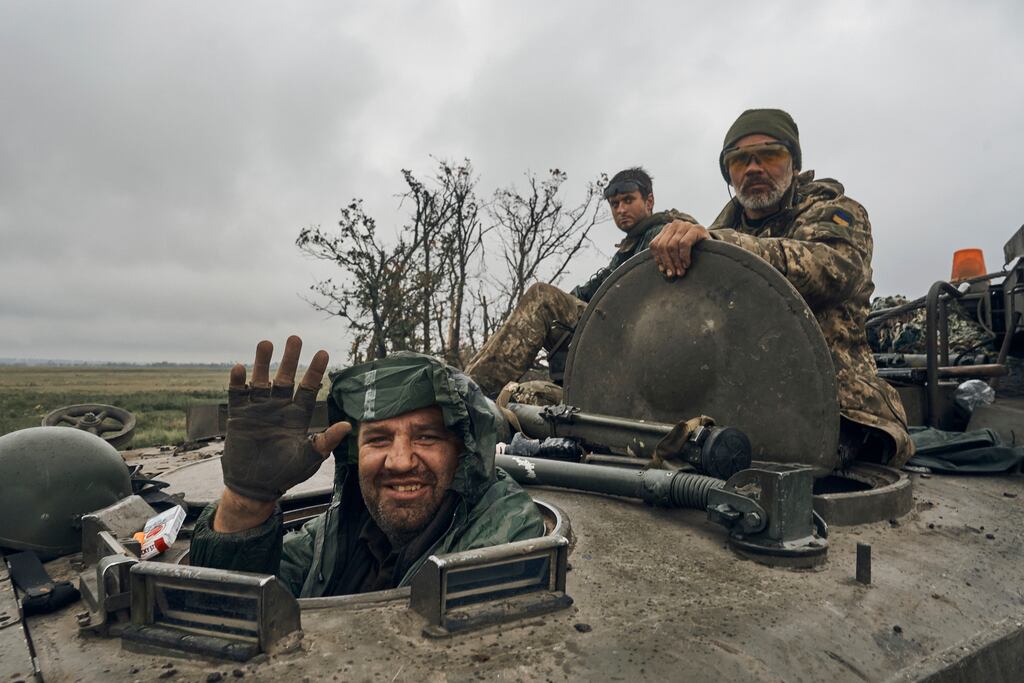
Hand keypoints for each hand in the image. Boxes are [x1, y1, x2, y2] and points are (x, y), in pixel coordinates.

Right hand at [213, 336, 350, 531]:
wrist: (255, 487)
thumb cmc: (285, 473)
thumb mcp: (309, 458)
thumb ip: (325, 441)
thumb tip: (347, 425)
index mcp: (298, 414)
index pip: (309, 387)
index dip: (315, 370)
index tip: (323, 352)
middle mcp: (279, 407)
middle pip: (286, 377)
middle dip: (291, 358)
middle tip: (295, 338)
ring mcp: (258, 409)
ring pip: (261, 380)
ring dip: (262, 362)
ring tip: (266, 343)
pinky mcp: (239, 416)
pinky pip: (238, 395)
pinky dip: (238, 382)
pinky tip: (240, 368)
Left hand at [650, 220, 709, 277]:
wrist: (713, 246)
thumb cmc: (693, 251)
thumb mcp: (677, 253)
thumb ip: (667, 257)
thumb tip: (662, 270)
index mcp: (666, 229)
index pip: (655, 244)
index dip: (658, 259)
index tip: (663, 270)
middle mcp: (674, 224)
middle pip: (663, 245)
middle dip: (667, 262)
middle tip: (673, 274)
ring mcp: (685, 225)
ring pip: (672, 245)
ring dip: (676, 262)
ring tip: (681, 271)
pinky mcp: (697, 228)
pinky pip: (684, 244)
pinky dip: (684, 256)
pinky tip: (687, 264)